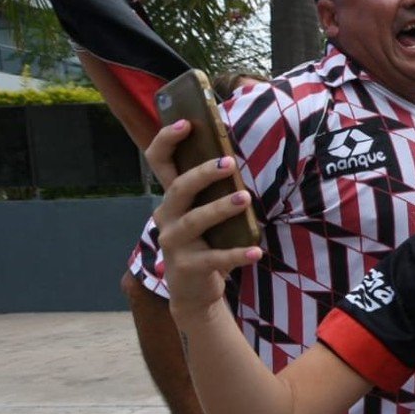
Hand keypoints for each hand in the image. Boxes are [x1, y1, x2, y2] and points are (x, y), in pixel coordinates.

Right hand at [148, 120, 261, 312]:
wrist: (193, 290)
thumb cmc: (204, 242)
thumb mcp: (205, 213)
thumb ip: (212, 190)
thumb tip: (234, 157)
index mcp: (171, 198)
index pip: (158, 161)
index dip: (167, 140)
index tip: (187, 123)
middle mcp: (166, 216)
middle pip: (178, 188)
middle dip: (201, 173)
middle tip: (228, 163)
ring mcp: (173, 243)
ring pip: (194, 220)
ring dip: (220, 208)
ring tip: (244, 198)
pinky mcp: (187, 267)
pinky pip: (215, 258)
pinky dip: (237, 254)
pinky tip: (256, 251)